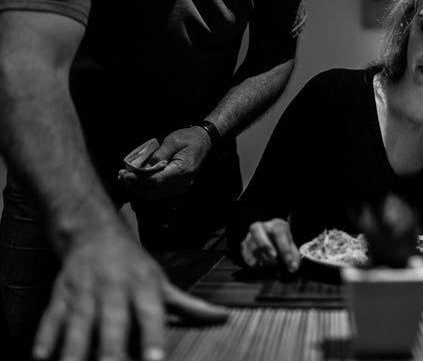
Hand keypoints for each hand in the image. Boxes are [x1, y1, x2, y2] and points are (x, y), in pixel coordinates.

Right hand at [33, 229, 227, 360]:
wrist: (93, 231)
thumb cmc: (133, 263)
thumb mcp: (162, 281)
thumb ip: (190, 305)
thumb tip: (223, 317)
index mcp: (143, 286)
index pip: (151, 314)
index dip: (153, 337)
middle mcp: (114, 289)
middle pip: (112, 321)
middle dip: (110, 346)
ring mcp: (85, 292)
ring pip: (79, 323)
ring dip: (75, 348)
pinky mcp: (60, 295)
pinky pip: (51, 317)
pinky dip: (45, 336)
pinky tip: (41, 356)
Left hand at [118, 127, 211, 198]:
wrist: (204, 142)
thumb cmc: (189, 139)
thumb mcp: (173, 141)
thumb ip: (159, 154)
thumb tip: (144, 166)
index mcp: (183, 170)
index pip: (156, 180)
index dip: (139, 179)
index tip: (125, 174)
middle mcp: (183, 183)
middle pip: (154, 190)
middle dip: (135, 185)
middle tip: (121, 176)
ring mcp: (181, 187)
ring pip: (155, 193)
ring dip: (139, 188)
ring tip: (125, 178)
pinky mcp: (178, 187)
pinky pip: (159, 191)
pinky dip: (146, 187)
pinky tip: (136, 180)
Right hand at [241, 219, 299, 271]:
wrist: (271, 239)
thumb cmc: (281, 242)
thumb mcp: (290, 247)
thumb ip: (293, 258)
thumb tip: (293, 268)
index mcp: (276, 225)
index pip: (279, 232)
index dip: (284, 248)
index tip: (289, 262)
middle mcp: (262, 226)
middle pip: (257, 230)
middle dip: (265, 245)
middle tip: (274, 259)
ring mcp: (251, 234)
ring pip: (250, 244)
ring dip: (261, 257)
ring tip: (270, 264)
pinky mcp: (244, 243)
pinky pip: (244, 252)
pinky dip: (251, 261)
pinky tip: (259, 265)